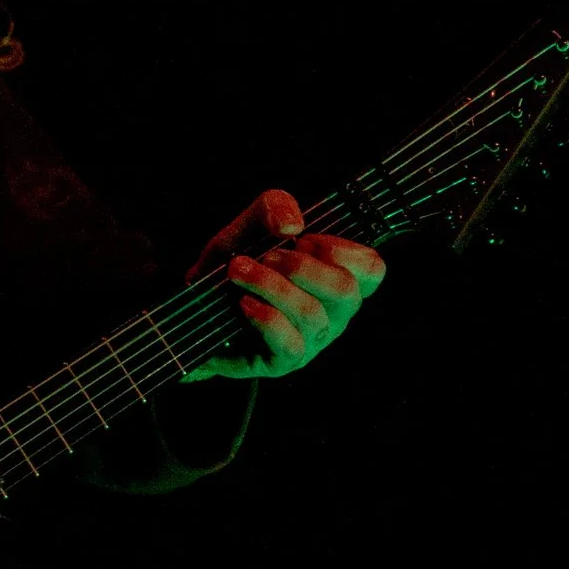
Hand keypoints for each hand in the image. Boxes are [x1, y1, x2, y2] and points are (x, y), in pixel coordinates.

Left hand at [184, 189, 385, 380]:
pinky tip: (244, 303)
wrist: (197, 304)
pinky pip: (290, 344)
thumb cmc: (238, 262)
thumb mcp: (251, 225)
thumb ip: (274, 207)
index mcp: (339, 278)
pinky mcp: (285, 361)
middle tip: (266, 256)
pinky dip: (265, 318)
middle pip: (346, 291)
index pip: (372, 269)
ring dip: (271, 286)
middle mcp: (334, 312)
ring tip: (238, 273)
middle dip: (301, 267)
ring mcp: (312, 340)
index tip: (303, 239)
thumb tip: (292, 225)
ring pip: (312, 314)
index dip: (340, 249)